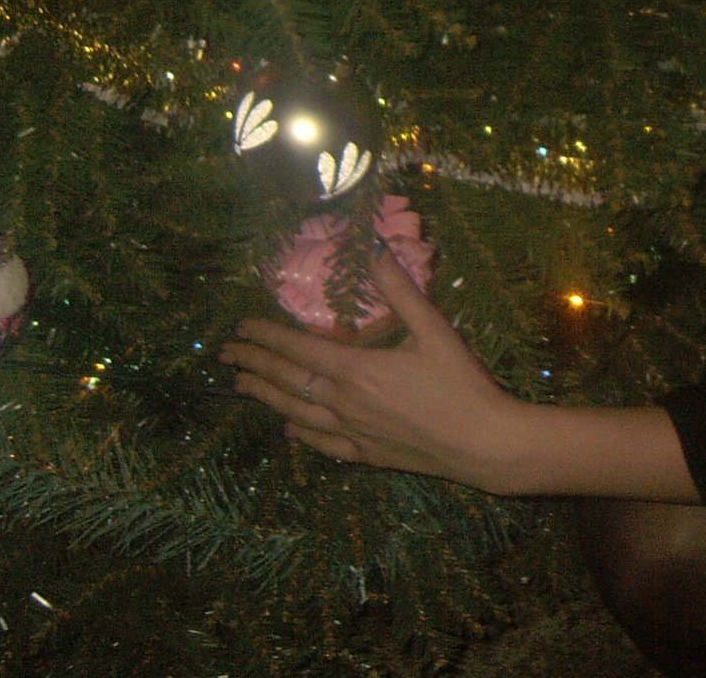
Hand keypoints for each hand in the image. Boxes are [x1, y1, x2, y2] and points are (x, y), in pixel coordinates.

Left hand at [221, 246, 543, 493]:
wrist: (481, 442)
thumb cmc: (460, 383)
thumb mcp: (434, 330)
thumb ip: (400, 291)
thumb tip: (375, 250)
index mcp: (356, 369)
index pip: (297, 348)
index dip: (266, 336)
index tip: (240, 326)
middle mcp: (344, 401)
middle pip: (287, 380)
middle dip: (253, 364)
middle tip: (225, 354)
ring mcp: (351, 432)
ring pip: (295, 412)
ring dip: (264, 397)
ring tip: (240, 386)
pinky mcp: (365, 454)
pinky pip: (322, 443)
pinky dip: (300, 433)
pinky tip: (289, 430)